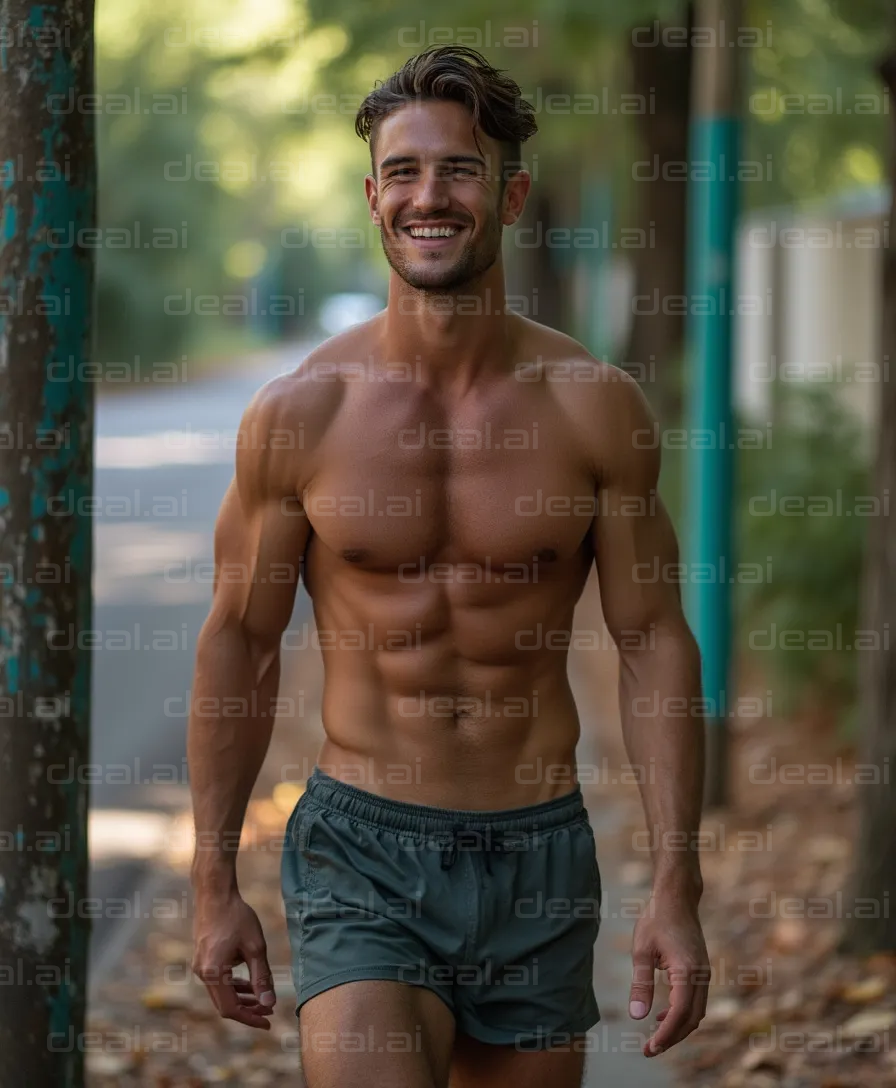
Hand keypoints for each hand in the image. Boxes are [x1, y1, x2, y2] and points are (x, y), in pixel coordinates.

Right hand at [192, 890, 276, 1028]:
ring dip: (241, 998)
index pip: (231, 1009)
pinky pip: (217, 982)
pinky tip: (247, 984)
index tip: (268, 1022)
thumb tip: (270, 1003)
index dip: (250, 1018)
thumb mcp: (255, 947)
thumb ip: (262, 977)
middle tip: (270, 1010)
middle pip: (224, 1005)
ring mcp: (199, 967)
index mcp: (213, 973)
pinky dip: (233, 986)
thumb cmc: (236, 917)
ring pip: (221, 994)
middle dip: (248, 1010)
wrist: (215, 894)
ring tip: (263, 999)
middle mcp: (202, 973)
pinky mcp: (201, 960)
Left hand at [628, 893, 708, 1056]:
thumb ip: (641, 984)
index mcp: (687, 971)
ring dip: (678, 1028)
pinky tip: (663, 1015)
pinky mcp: (702, 970)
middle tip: (649, 1049)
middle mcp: (701, 975)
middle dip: (672, 1038)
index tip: (650, 1048)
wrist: (677, 898)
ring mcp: (704, 973)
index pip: (679, 1014)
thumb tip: (636, 1016)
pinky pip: (696, 1001)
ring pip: (696, 1012)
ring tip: (655, 1037)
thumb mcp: (642, 950)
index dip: (666, 1035)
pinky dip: (682, 1014)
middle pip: (691, 1019)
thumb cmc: (656, 919)